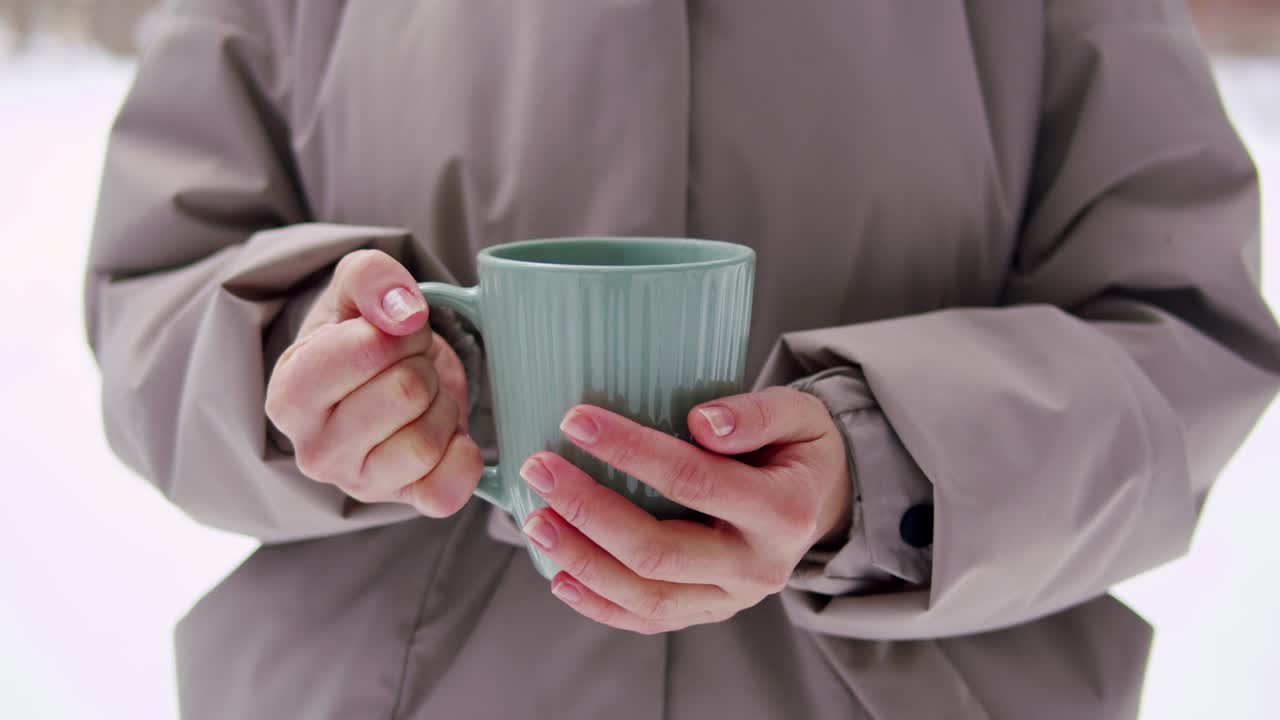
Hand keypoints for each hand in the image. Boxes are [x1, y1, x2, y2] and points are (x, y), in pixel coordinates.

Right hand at [265, 250, 481, 516]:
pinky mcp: (404, 503)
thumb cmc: (358, 336)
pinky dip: (462, 456)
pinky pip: (448, 490)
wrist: (376, 381)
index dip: (398, 330)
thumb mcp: (353, 290)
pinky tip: (447, 434)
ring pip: (427, 440)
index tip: (390, 333)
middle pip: (406, 392)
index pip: (365, 352)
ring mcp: (359, 484)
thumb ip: (370, 277)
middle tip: (409, 364)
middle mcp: (315, 451)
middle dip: (421, 364)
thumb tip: (404, 312)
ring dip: (441, 404)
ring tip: (421, 396)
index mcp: (290, 395)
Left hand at [518, 387, 852, 633]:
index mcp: (781, 511)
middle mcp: (757, 566)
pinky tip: (559, 577)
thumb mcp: (800, 414)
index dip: (631, 451)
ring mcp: (731, 597)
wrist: (823, 502)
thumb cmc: (801, 450)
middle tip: (540, 469)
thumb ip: (757, 413)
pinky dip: (599, 605)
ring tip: (536, 522)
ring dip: (583, 561)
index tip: (577, 421)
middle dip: (589, 511)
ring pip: (647, 595)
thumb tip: (702, 422)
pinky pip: (650, 620)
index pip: (694, 481)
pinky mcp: (710, 610)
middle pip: (659, 550)